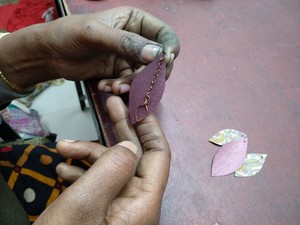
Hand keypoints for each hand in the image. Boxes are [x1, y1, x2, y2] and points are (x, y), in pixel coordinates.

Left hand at [0, 6, 179, 92]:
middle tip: (134, 83)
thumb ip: (126, 43)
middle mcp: (137, 39)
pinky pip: (132, 85)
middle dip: (148, 74)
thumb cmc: (69, 35)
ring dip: (133, 85)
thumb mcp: (96, 34)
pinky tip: (106, 87)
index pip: (164, 34)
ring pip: (146, 76)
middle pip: (159, 60)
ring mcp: (130, 57)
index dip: (169, 49)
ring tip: (114, 87)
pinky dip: (121, 89)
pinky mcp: (121, 73)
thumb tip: (158, 55)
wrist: (50, 54)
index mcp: (135, 20)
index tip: (164, 63)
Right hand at [33, 96, 170, 224]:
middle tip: (109, 103)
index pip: (159, 155)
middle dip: (119, 128)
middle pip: (133, 156)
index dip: (150, 127)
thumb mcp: (86, 202)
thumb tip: (130, 146)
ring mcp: (118, 207)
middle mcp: (135, 203)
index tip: (137, 106)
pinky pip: (97, 183)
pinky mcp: (102, 211)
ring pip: (109, 168)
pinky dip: (82, 171)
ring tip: (63, 148)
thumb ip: (113, 168)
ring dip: (87, 154)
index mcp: (142, 202)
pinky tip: (64, 169)